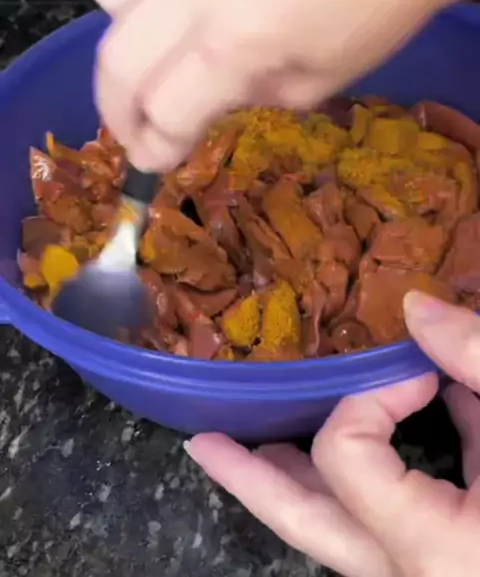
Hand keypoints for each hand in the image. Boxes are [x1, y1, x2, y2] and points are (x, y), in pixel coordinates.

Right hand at [89, 0, 479, 171]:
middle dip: (117, 108)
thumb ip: (237, 101)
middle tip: (133, 120)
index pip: (164, 109)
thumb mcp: (314, 84)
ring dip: (127, 27)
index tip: (153, 156)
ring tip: (162, 30)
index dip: (154, 146)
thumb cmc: (373, 10)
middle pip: (117, 60)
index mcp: (240, 37)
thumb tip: (181, 111)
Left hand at [185, 293, 479, 576]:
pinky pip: (380, 530)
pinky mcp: (444, 567)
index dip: (370, 394)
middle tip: (203, 442)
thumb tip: (416, 308)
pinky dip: (357, 490)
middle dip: (250, 478)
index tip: (417, 370)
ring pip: (337, 534)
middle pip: (304, 523)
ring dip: (297, 485)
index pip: (346, 454)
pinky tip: (360, 450)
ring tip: (255, 449)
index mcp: (434, 549)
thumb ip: (478, 355)